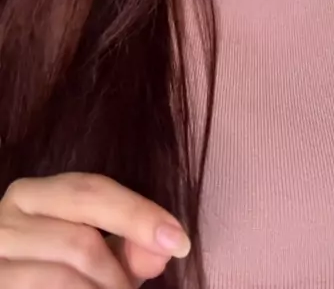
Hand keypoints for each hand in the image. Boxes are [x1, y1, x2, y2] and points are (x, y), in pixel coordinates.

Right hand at [0, 172, 190, 287]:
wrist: (15, 285)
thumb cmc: (52, 272)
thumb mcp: (94, 254)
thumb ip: (129, 246)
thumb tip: (169, 244)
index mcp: (31, 196)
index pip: (90, 191)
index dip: (139, 215)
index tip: (179, 240)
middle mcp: (4, 221)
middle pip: (80, 239)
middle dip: (117, 272)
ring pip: (65, 277)